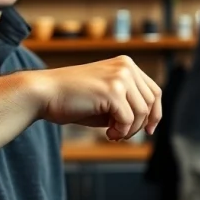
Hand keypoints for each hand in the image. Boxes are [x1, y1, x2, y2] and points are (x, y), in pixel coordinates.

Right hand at [26, 56, 161, 140]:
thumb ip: (127, 104)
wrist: (45, 94)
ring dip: (129, 130)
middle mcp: (126, 66)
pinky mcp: (112, 91)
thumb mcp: (107, 98)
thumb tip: (148, 122)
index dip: (155, 113)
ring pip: (142, 113)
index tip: (149, 130)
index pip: (154, 91)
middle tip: (121, 135)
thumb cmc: (72, 99)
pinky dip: (120, 131)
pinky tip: (107, 133)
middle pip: (151, 103)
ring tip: (111, 134)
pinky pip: (128, 120)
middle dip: (140, 125)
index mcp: (126, 64)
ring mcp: (120, 77)